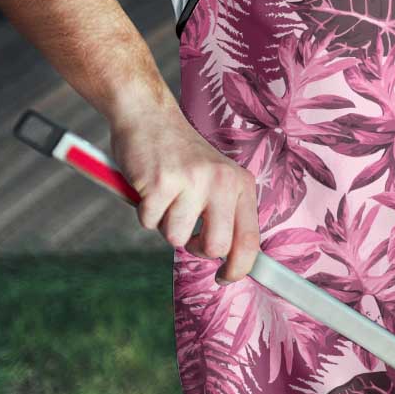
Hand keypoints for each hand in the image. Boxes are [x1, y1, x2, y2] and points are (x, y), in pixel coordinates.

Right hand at [109, 105, 259, 283]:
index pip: (250, 239)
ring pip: (176, 238)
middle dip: (196, 249)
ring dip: (165, 224)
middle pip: (216, 247)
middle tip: (186, 230)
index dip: (239, 268)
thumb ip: (225, 213)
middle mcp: (222, 182)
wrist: (148, 116)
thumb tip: (230, 260)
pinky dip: (144, 212)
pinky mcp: (160, 182)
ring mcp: (192, 181)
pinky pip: (149, 222)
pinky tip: (149, 187)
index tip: (225, 278)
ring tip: (166, 196)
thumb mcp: (216, 179)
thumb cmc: (180, 156)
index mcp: (240, 184)